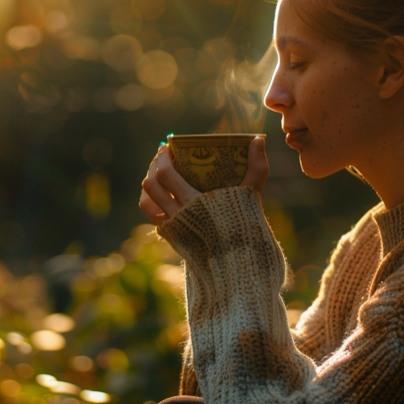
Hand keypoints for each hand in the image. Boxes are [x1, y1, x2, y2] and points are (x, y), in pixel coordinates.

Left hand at [139, 137, 268, 226]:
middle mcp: (178, 216)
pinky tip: (160, 193)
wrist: (238, 264)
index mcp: (194, 203)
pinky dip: (151, 201)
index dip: (163, 157)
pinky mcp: (170, 237)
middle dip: (154, 165)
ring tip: (157, 172)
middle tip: (163, 154)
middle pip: (152, 184)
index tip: (168, 145)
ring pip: (146, 201)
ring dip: (149, 182)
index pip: (166, 174)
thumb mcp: (251, 196)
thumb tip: (258, 140)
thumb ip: (256, 167)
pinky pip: (152, 216)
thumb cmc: (246, 227)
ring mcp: (172, 228)